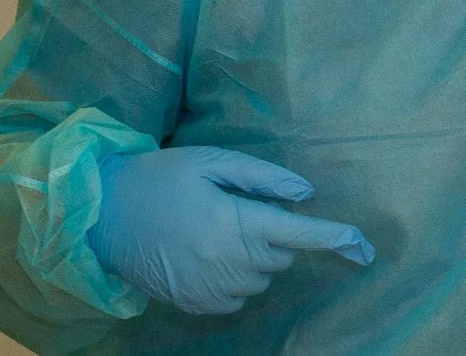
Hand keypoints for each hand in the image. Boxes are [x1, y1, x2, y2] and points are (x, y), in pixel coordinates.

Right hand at [88, 145, 373, 315]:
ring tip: (220, 230)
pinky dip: (236, 278)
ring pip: (262, 278)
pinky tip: (210, 255)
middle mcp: (227, 263)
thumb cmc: (160, 178)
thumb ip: (264, 178)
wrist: (100, 216)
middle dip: (276, 235)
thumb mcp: (212, 161)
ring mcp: (209, 289)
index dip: (336, 239)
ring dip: (257, 257)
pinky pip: (237, 297)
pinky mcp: (193, 304)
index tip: (365, 246)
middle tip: (243, 210)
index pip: (301, 236)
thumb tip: (306, 195)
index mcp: (235, 223)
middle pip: (283, 256)